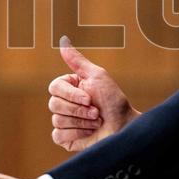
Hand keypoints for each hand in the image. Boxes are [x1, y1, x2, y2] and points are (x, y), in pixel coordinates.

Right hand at [48, 35, 139, 151]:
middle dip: (79, 110)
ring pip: (57, 120)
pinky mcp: (66, 138)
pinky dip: (76, 134)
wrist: (124, 127)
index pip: (54, 87)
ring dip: (81, 122)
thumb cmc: (114, 101)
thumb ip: (77, 61)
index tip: (89, 98)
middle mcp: (65, 103)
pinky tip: (89, 132)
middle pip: (54, 104)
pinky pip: (58, 135)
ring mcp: (64, 121)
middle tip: (97, 112)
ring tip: (97, 122)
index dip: (71, 95)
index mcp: (69, 87)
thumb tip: (62, 40)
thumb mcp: (97, 76)